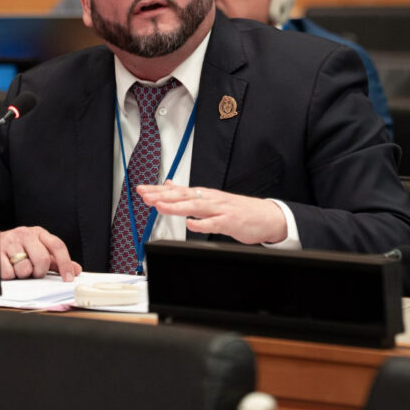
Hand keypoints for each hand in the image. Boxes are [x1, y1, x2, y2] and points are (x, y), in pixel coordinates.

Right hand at [0, 226, 81, 281]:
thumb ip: (56, 261)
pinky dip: (9, 275)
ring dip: (23, 274)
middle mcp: (25, 234)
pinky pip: (8, 272)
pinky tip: (7, 268)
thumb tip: (76, 270)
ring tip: (18, 268)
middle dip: (39, 271)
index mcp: (39, 233)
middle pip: (42, 259)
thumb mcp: (38, 250)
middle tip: (34, 272)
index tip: (68, 278)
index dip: (65, 263)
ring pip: (25, 268)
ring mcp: (10, 241)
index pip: (57, 246)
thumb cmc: (19, 249)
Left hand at [135, 180, 287, 244]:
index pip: (177, 191)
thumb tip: (168, 184)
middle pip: (182, 196)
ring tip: (159, 206)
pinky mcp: (230, 222)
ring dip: (176, 206)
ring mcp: (220, 210)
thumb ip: (188, 193)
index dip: (158, 190)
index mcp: (204, 194)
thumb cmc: (238, 209)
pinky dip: (201, 224)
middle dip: (162, 196)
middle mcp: (210, 199)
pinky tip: (190, 224)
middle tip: (144, 195)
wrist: (267, 216)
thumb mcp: (211, 198)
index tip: (142, 190)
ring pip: (195, 207)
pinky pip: (214, 223)